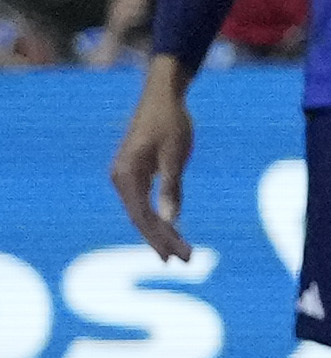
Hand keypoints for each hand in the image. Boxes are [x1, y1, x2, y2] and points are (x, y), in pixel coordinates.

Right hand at [109, 63, 189, 262]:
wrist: (161, 97)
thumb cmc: (170, 123)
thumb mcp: (175, 156)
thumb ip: (172, 188)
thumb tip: (170, 221)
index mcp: (126, 175)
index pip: (141, 217)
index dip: (158, 238)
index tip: (174, 256)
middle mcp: (120, 179)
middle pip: (140, 219)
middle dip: (161, 240)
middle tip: (185, 260)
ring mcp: (125, 177)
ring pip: (141, 213)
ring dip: (160, 232)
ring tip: (180, 252)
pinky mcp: (133, 174)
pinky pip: (143, 202)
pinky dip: (157, 217)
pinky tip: (171, 231)